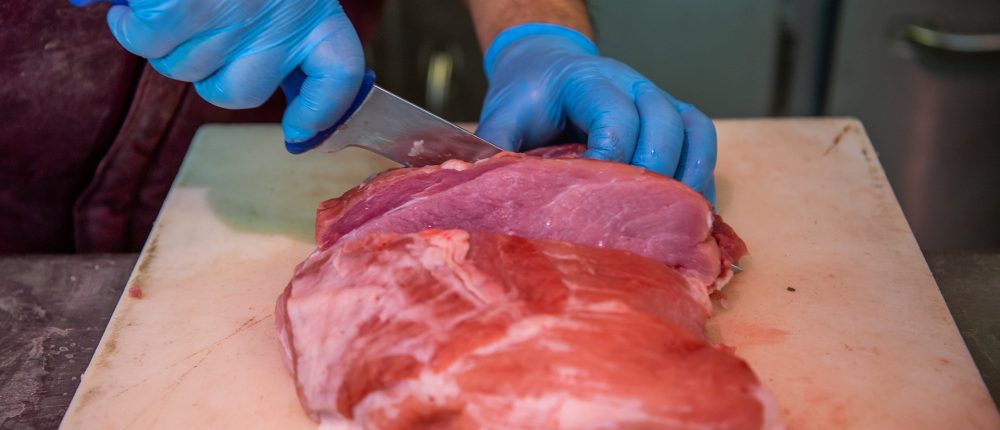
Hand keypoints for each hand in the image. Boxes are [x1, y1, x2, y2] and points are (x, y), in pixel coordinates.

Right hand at [70, 0, 364, 145]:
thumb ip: (285, 36)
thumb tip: (299, 130)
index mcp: (315, 7)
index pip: (339, 75)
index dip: (320, 114)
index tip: (296, 137)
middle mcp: (281, 16)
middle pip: (236, 91)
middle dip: (203, 70)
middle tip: (189, 30)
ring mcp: (233, 12)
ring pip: (183, 68)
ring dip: (158, 41)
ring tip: (157, 2)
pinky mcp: (186, 6)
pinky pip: (147, 41)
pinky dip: (128, 23)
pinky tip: (127, 4)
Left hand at [476, 24, 716, 201]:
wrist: (547, 69)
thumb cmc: (528, 97)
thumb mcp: (503, 118)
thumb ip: (496, 150)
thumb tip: (489, 194)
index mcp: (588, 81)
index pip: (615, 118)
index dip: (611, 162)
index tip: (593, 200)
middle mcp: (632, 85)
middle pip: (664, 124)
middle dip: (655, 175)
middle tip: (636, 220)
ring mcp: (657, 100)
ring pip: (693, 130)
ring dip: (688, 178)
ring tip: (673, 224)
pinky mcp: (672, 119)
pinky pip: (702, 141)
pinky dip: (701, 176)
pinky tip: (687, 213)